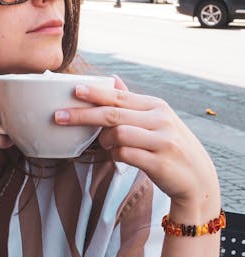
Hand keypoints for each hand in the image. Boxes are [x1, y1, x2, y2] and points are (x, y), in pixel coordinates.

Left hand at [55, 76, 219, 215]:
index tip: (74, 90)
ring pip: (117, 134)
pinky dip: (115, 155)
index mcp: (156, 106)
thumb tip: (112, 78)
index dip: (95, 93)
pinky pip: (125, 155)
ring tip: (104, 144)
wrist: (197, 177)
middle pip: (113, 114)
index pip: (119, 96)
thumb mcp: (156, 119)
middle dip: (83, 115)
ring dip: (104, 140)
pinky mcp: (158, 162)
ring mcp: (161, 141)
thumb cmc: (169, 146)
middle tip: (59, 117)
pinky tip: (115, 156)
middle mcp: (160, 120)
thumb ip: (132, 102)